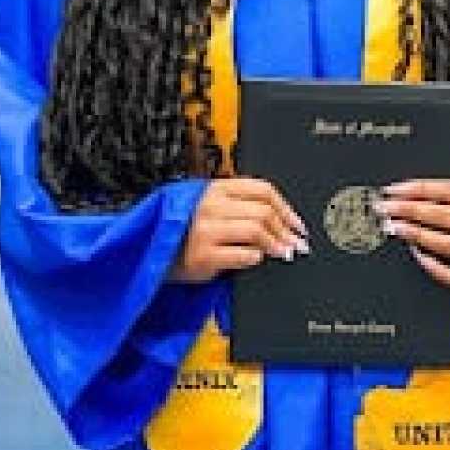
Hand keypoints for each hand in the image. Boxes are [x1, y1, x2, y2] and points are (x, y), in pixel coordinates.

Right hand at [169, 177, 308, 283]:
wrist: (152, 255)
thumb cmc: (183, 234)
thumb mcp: (208, 209)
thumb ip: (238, 207)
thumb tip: (281, 221)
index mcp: (214, 189)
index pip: (262, 189)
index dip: (285, 207)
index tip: (296, 223)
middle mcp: (209, 205)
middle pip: (264, 211)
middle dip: (286, 229)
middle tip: (297, 242)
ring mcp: (205, 230)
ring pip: (257, 230)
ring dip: (276, 244)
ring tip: (284, 253)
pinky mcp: (204, 255)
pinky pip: (244, 254)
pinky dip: (256, 258)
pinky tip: (257, 260)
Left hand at [379, 179, 449, 287]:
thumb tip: (413, 192)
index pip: (444, 191)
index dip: (414, 190)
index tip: (392, 191)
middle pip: (441, 216)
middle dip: (408, 211)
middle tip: (385, 209)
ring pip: (446, 244)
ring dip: (416, 236)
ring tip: (396, 228)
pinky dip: (435, 268)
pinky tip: (418, 255)